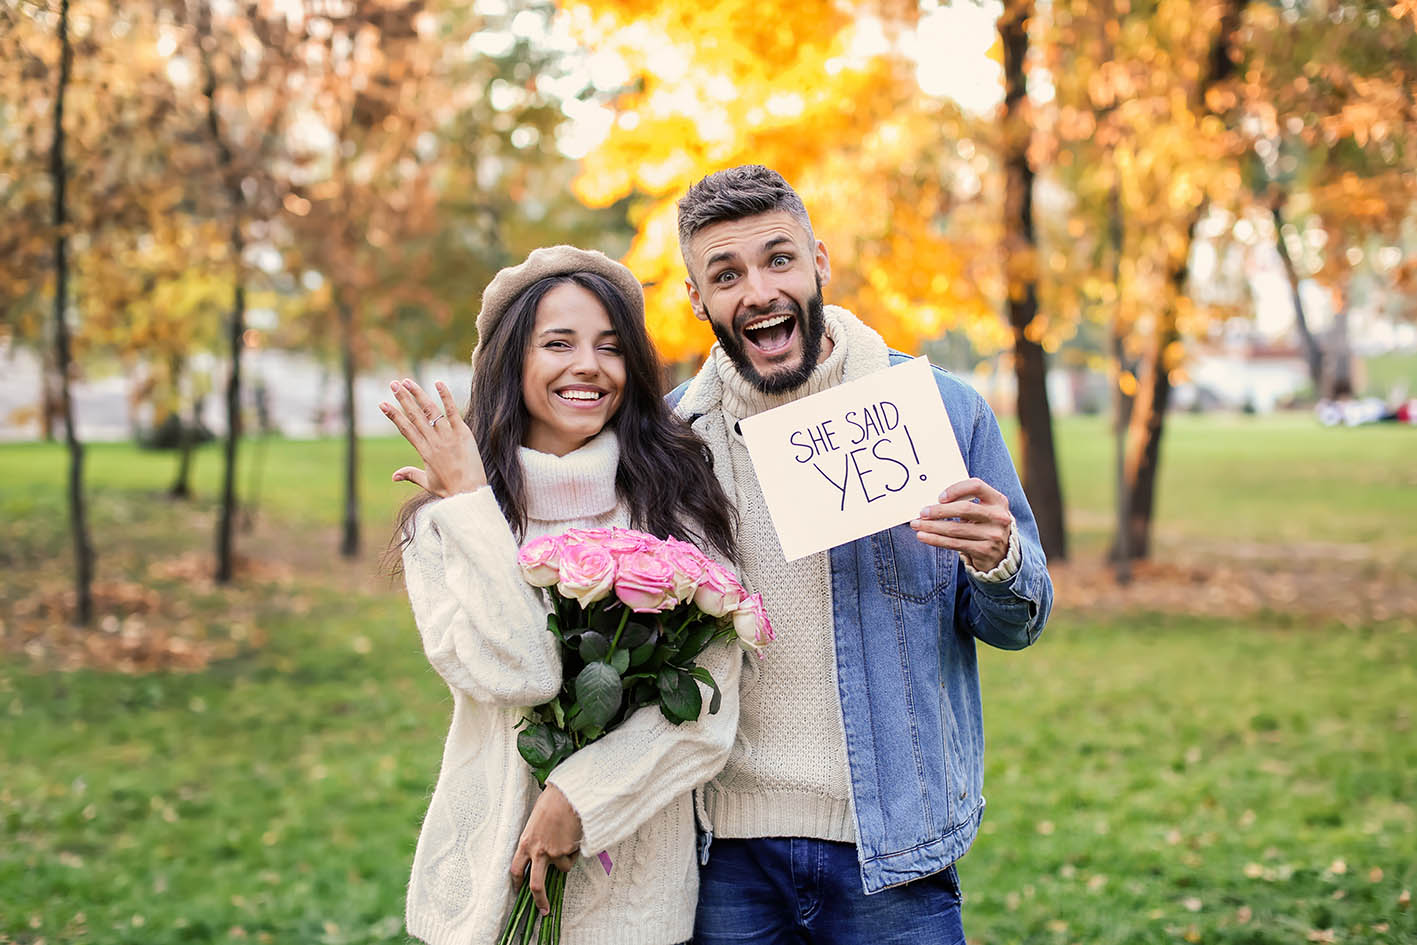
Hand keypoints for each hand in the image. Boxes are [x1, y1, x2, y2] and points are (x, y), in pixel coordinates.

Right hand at [379, 379, 487, 496]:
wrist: (468, 492)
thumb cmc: (449, 489)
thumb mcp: (427, 482)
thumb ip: (410, 475)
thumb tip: (393, 476)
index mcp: (423, 451)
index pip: (405, 429)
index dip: (393, 415)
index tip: (382, 404)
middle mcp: (433, 441)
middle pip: (414, 416)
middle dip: (402, 399)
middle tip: (393, 384)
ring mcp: (447, 436)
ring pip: (430, 411)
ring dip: (418, 394)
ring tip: (407, 381)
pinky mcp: (462, 433)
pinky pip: (452, 412)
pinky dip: (445, 397)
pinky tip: (438, 383)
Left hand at [510, 784, 582, 915]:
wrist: (568, 795)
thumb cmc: (551, 801)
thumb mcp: (535, 821)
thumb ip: (535, 837)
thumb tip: (540, 846)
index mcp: (525, 843)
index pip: (516, 869)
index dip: (517, 882)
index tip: (519, 890)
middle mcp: (537, 851)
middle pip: (536, 885)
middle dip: (540, 901)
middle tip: (544, 910)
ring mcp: (554, 853)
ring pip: (562, 869)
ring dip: (566, 861)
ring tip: (568, 841)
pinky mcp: (568, 850)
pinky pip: (573, 857)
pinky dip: (575, 851)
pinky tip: (574, 836)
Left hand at [910, 477, 1011, 571]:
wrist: (1002, 553)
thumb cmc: (985, 525)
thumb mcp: (983, 510)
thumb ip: (966, 502)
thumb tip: (931, 501)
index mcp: (998, 500)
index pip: (976, 486)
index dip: (956, 489)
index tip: (940, 496)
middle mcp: (998, 517)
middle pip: (964, 509)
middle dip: (939, 510)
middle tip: (922, 512)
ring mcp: (992, 535)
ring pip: (955, 529)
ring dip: (932, 527)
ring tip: (917, 525)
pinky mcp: (984, 550)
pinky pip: (954, 543)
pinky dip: (936, 540)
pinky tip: (924, 536)